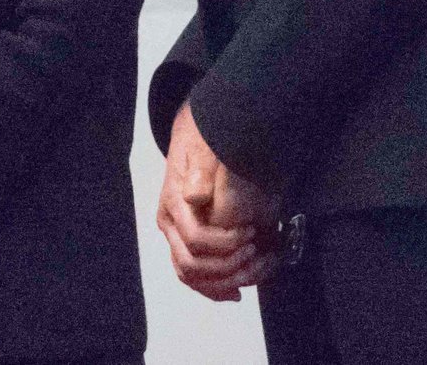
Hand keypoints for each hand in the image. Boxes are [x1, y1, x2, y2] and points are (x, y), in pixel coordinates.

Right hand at [157, 102, 273, 300]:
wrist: (196, 135)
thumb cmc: (203, 139)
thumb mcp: (203, 145)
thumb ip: (201, 169)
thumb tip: (194, 194)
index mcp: (172, 203)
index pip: (195, 240)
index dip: (225, 244)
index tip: (251, 233)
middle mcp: (170, 225)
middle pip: (192, 266)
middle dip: (227, 267)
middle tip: (256, 254)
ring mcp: (176, 236)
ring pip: (192, 277)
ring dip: (225, 282)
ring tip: (255, 271)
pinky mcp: (187, 243)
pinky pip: (195, 277)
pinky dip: (215, 288)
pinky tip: (236, 291)